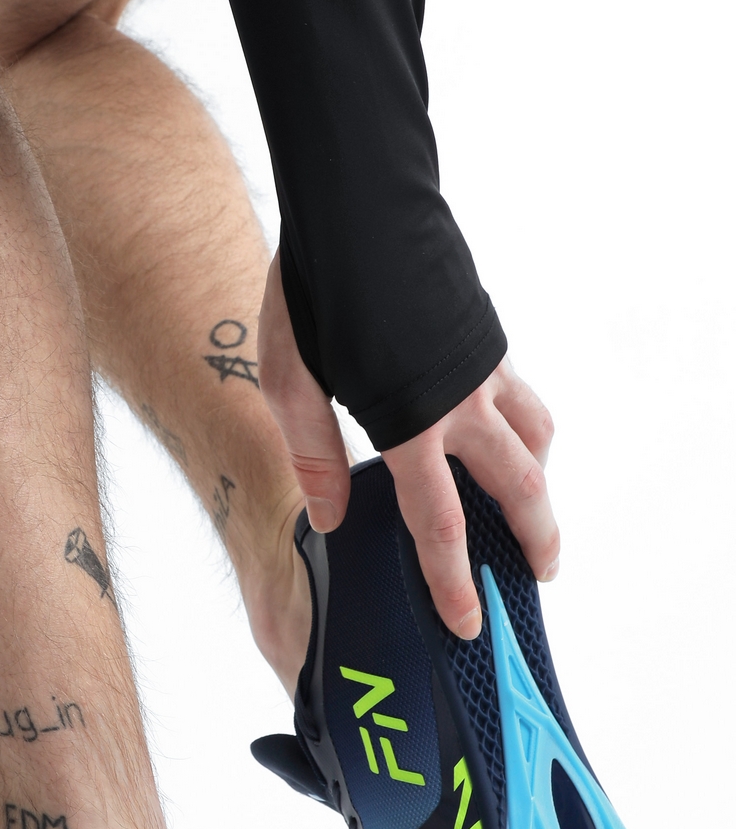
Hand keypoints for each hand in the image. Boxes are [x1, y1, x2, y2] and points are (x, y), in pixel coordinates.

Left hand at [258, 255, 556, 638]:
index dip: (452, 579)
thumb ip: (314, 455)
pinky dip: (528, 426)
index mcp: (408, 421)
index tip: (467, 621)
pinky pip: (523, 395)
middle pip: (516, 488)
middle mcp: (459, 399)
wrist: (358, 207)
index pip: (437, 521)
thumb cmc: (314, 292)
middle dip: (534, 540)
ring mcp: (483, 365)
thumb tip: (334, 521)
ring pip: (537, 437)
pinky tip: (502, 432)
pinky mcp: (487, 335)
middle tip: (540, 576)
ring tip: (530, 509)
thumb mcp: (288, 380)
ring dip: (539, 481)